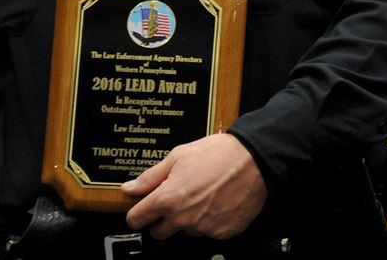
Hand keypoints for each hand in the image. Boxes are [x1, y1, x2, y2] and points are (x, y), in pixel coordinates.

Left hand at [122, 133, 266, 239]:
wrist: (256, 158)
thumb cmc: (219, 154)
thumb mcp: (179, 156)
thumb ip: (151, 176)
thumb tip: (130, 188)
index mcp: (167, 199)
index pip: (136, 220)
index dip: (138, 212)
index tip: (143, 208)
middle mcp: (183, 218)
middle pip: (159, 232)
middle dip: (163, 219)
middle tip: (178, 199)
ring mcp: (203, 228)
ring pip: (186, 231)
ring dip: (189, 219)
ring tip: (204, 196)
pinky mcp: (222, 233)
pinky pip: (209, 232)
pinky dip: (211, 221)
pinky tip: (218, 202)